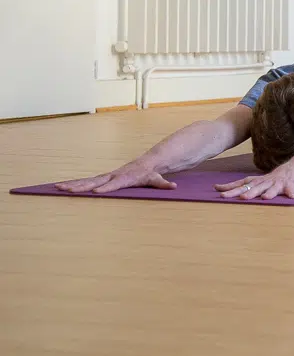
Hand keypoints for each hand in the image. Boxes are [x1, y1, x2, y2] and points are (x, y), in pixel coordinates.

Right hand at [55, 163, 176, 193]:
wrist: (146, 163)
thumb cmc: (150, 173)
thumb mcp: (157, 179)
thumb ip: (163, 184)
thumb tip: (174, 186)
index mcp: (125, 177)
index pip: (115, 183)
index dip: (106, 187)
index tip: (96, 192)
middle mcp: (113, 175)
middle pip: (96, 181)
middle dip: (82, 186)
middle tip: (66, 189)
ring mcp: (107, 176)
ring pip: (88, 180)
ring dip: (73, 184)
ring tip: (58, 187)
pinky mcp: (103, 178)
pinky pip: (87, 181)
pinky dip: (75, 184)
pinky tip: (62, 187)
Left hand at [215, 172, 293, 199]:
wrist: (291, 170)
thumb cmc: (269, 179)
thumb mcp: (253, 182)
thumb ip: (237, 186)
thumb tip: (216, 187)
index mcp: (255, 182)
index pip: (240, 185)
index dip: (231, 188)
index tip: (219, 191)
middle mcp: (265, 182)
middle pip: (256, 188)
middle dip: (250, 193)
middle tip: (242, 197)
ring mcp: (277, 184)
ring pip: (273, 188)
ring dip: (270, 193)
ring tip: (266, 197)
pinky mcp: (289, 186)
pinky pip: (291, 189)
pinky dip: (291, 192)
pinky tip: (292, 196)